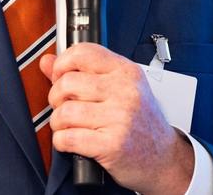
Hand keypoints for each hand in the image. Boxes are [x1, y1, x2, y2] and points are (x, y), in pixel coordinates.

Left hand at [40, 43, 194, 194]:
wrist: (164, 159)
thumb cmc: (142, 125)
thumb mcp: (120, 90)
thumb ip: (82, 73)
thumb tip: (47, 62)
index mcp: (127, 72)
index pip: (83, 52)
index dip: (62, 64)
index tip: (60, 77)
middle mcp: (125, 91)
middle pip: (67, 83)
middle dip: (56, 98)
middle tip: (64, 106)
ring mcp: (120, 118)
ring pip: (64, 112)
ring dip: (58, 123)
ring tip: (69, 126)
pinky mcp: (113, 145)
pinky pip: (68, 138)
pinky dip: (61, 142)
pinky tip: (71, 141)